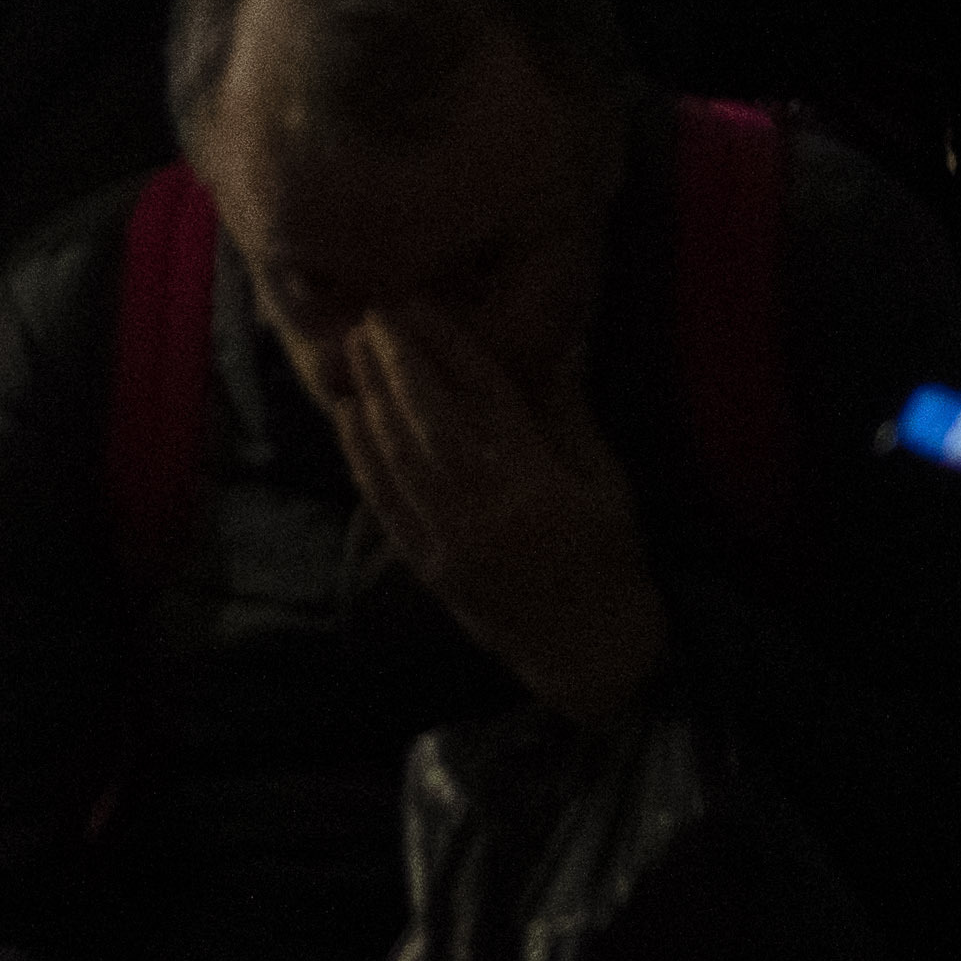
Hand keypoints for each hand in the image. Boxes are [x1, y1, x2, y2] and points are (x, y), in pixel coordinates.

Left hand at [310, 317, 669, 724]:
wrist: (593, 654)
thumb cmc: (611, 558)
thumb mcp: (608, 484)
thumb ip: (570, 417)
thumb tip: (549, 348)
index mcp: (541, 485)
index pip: (487, 399)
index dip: (451, 346)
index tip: (423, 306)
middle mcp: (490, 512)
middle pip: (432, 422)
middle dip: (399, 362)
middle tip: (376, 315)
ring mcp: (453, 544)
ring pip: (400, 458)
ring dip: (373, 399)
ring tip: (355, 350)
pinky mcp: (429, 567)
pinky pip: (386, 503)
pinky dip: (362, 456)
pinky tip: (348, 416)